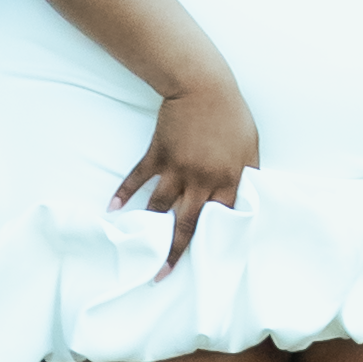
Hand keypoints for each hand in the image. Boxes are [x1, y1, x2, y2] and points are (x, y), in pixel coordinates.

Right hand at [112, 72, 260, 270]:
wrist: (204, 86)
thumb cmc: (232, 115)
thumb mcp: (250, 146)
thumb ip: (246, 175)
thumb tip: (245, 199)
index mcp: (228, 179)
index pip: (220, 220)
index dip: (211, 242)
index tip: (203, 263)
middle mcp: (201, 179)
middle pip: (186, 223)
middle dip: (173, 252)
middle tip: (160, 275)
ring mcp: (176, 167)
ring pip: (159, 205)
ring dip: (147, 228)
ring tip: (136, 249)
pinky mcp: (157, 154)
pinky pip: (137, 177)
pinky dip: (123, 193)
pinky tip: (112, 210)